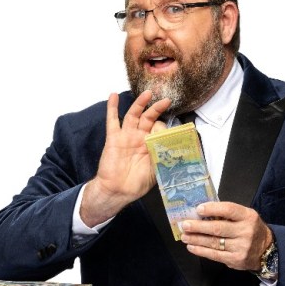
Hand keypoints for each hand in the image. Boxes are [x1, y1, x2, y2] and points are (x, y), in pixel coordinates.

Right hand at [80, 91, 170, 226]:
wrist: (118, 191)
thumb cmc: (137, 183)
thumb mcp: (156, 169)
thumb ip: (162, 154)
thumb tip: (171, 142)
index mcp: (151, 145)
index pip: (160, 129)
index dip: (165, 128)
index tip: (172, 131)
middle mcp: (139, 138)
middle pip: (149, 118)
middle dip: (157, 109)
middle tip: (166, 100)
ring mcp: (126, 136)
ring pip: (134, 115)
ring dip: (140, 103)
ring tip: (147, 94)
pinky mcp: (113, 138)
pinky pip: (112, 120)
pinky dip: (112, 108)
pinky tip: (113, 96)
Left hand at [180, 201, 272, 270]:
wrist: (266, 250)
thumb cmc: (250, 229)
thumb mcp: (245, 217)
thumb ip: (227, 214)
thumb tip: (201, 212)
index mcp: (248, 216)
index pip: (229, 210)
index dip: (212, 209)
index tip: (198, 209)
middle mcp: (246, 231)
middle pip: (218, 228)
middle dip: (198, 227)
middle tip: (185, 225)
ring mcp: (241, 247)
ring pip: (214, 242)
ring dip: (196, 239)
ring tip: (185, 236)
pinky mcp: (235, 259)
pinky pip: (214, 255)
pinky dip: (201, 251)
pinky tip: (191, 247)